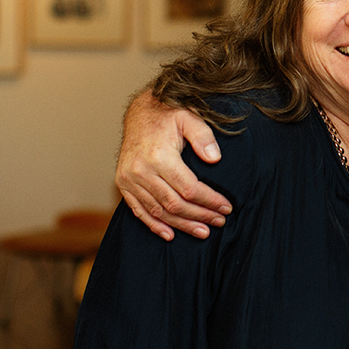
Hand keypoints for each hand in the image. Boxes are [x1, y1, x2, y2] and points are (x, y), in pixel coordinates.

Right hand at [115, 90, 232, 240]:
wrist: (140, 113)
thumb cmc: (168, 116)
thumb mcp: (189, 117)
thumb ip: (203, 136)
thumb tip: (215, 159)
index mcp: (159, 156)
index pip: (189, 188)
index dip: (209, 201)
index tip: (226, 207)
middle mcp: (141, 171)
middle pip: (174, 204)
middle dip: (200, 215)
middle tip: (219, 222)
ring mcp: (129, 179)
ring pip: (158, 211)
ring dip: (181, 224)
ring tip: (202, 231)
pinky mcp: (122, 184)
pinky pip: (138, 210)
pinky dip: (154, 225)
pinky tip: (170, 234)